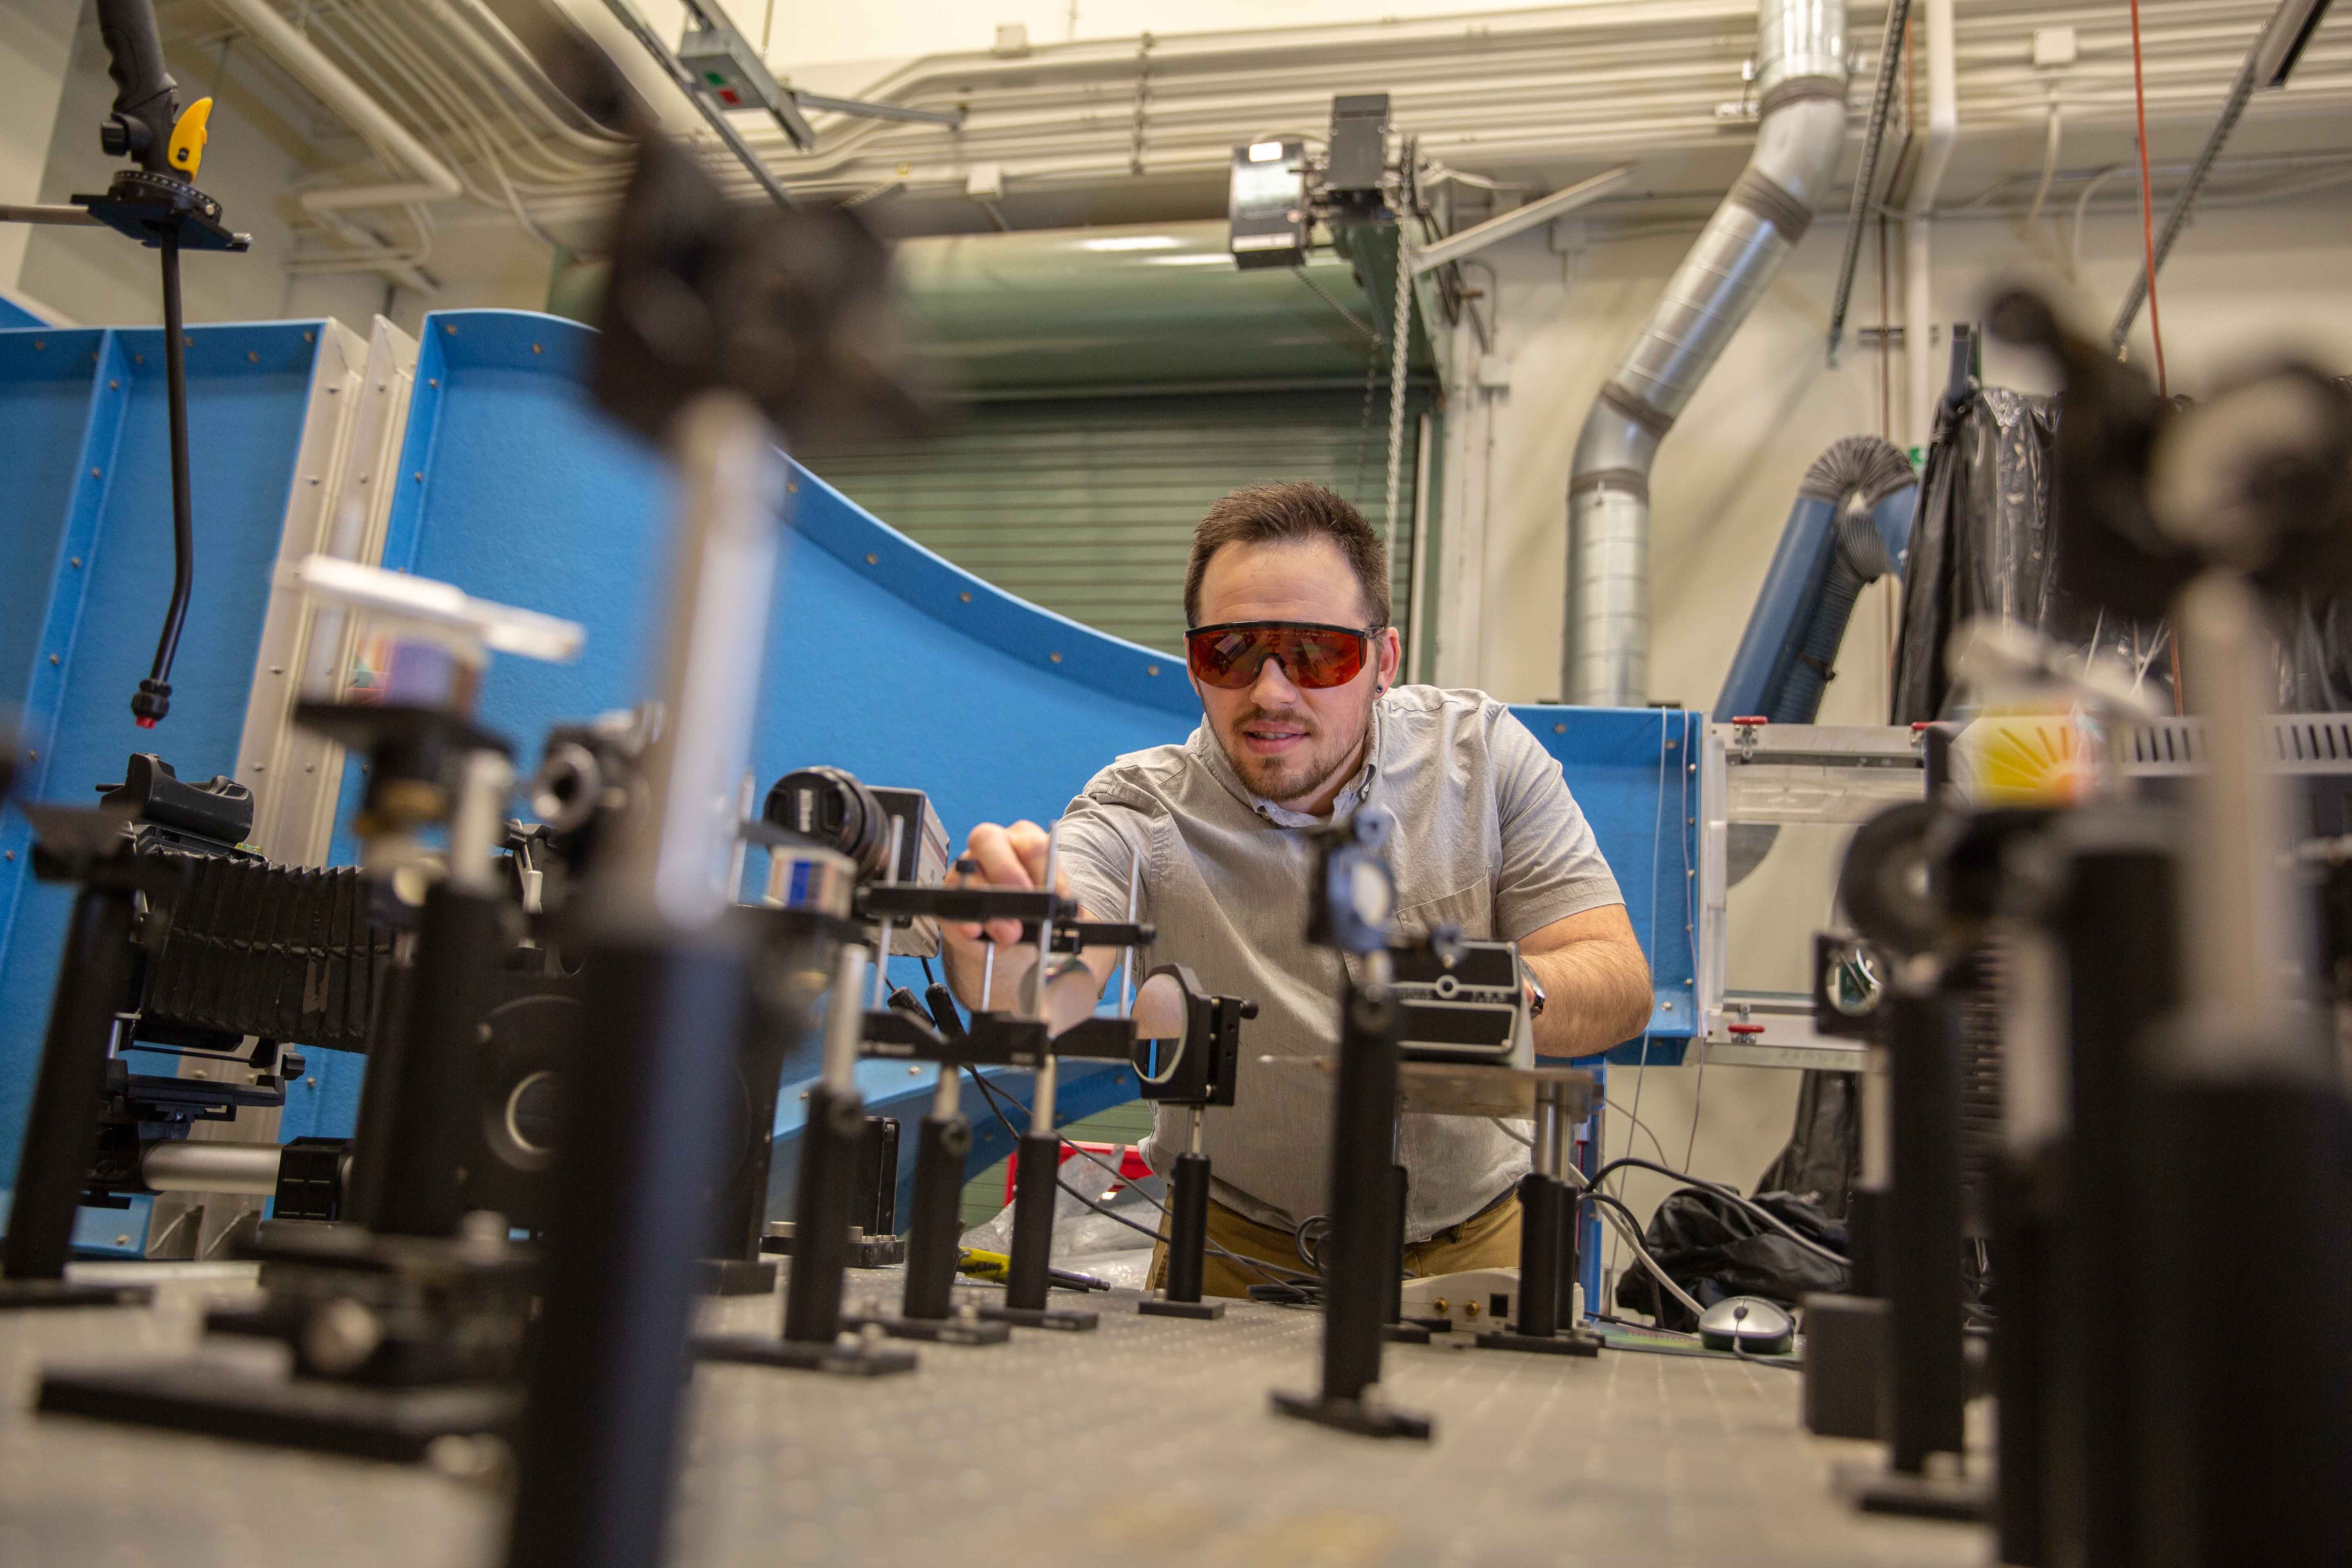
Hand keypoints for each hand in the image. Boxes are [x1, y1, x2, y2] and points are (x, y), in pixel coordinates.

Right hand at [939, 820, 1115, 1022]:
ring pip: (967, 874)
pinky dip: (963, 922)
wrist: (1012, 934)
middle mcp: (990, 846)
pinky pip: (950, 905)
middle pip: (987, 839)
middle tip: (1024, 901)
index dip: (1045, 870)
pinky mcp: (949, 897)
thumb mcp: (1054, 905)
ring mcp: (965, 869)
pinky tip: (976, 933)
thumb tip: (1068, 912)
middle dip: (1006, 872)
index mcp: (1022, 840)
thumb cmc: (1035, 910)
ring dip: (990, 907)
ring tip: (1008, 934)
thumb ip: (1060, 904)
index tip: (1056, 898)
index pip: (1032, 843)